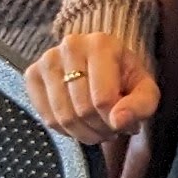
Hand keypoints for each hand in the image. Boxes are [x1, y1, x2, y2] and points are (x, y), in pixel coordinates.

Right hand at [25, 28, 159, 143]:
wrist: (101, 61)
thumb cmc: (124, 78)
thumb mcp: (144, 90)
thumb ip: (140, 106)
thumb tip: (118, 122)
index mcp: (101, 44)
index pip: (103, 99)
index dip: (113, 122)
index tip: (122, 123)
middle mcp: (70, 46)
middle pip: (82, 109)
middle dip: (100, 129)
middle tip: (110, 129)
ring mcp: (47, 59)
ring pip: (62, 116)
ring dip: (83, 133)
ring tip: (96, 128)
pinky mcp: (32, 74)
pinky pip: (46, 117)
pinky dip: (64, 130)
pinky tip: (78, 123)